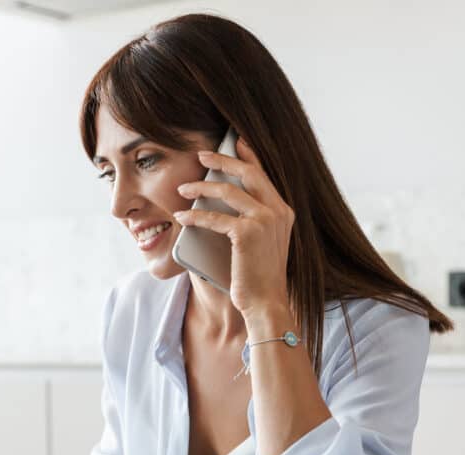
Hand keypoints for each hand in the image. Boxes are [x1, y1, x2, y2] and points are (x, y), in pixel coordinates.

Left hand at [172, 136, 293, 318]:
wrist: (266, 303)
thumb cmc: (257, 277)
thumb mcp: (260, 243)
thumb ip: (250, 221)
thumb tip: (222, 203)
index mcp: (283, 211)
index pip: (264, 175)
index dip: (249, 155)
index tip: (236, 141)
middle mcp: (278, 211)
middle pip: (248, 173)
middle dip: (222, 160)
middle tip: (201, 154)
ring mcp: (265, 220)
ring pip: (228, 190)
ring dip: (201, 186)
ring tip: (183, 188)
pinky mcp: (247, 233)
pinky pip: (215, 217)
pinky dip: (195, 215)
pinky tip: (182, 216)